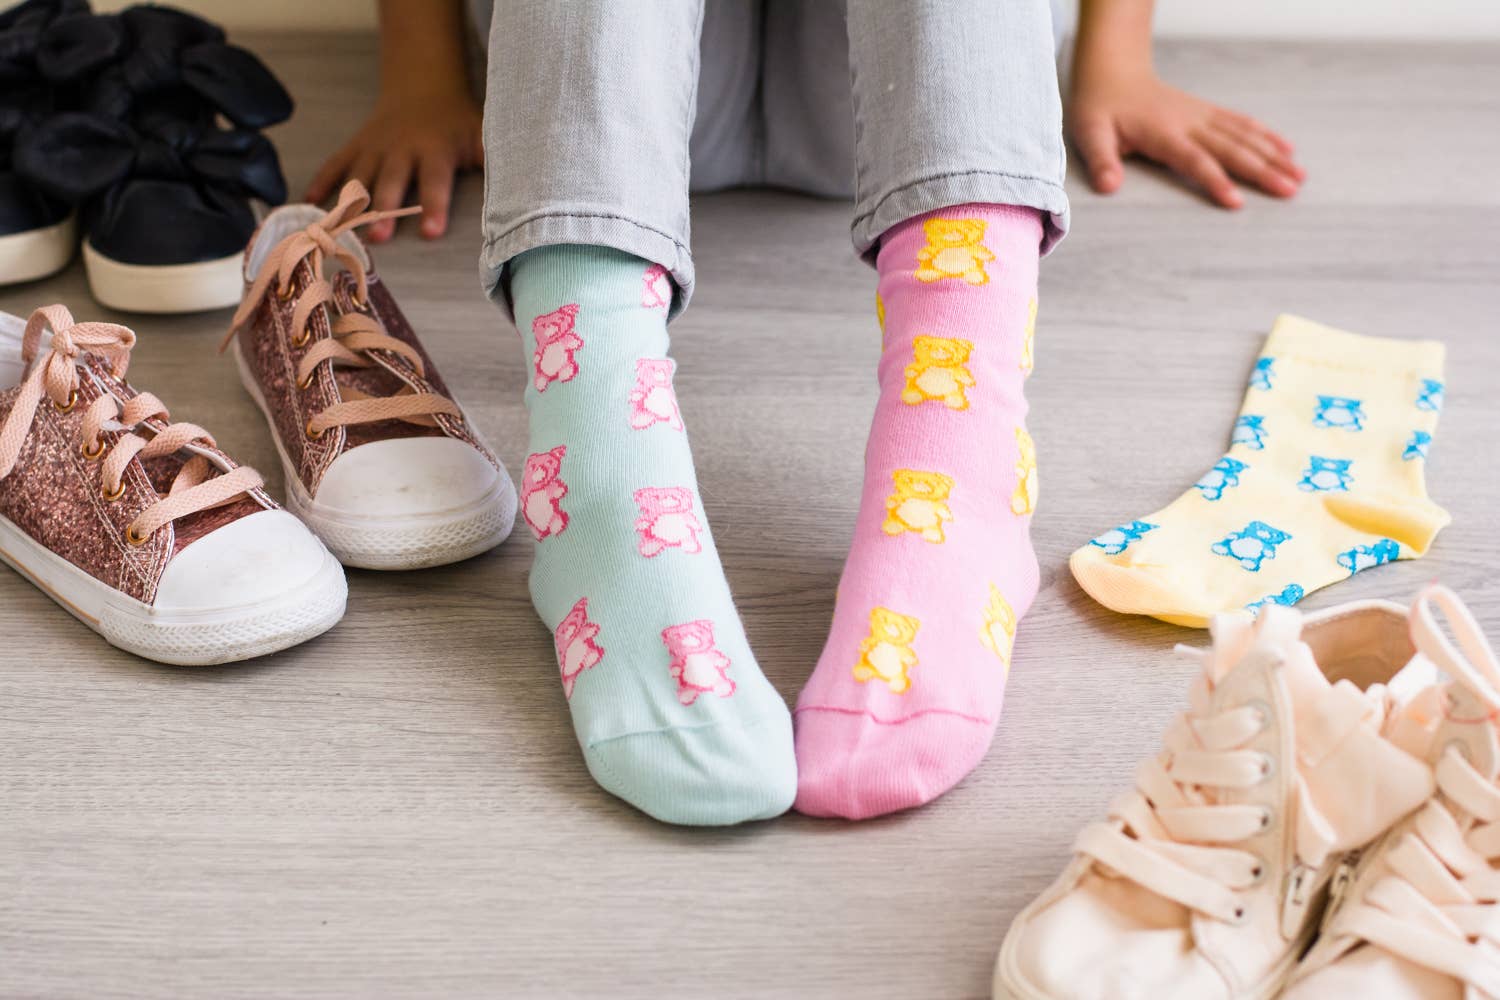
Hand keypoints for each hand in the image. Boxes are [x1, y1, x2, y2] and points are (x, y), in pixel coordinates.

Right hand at [305, 91, 482, 241]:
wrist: (424, 87)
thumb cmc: (459, 122)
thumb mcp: (483, 135)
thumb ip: (497, 160)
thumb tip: (528, 186)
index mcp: (435, 150)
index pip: (435, 182)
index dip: (433, 206)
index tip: (430, 232)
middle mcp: (402, 149)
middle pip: (392, 182)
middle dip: (386, 209)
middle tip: (380, 239)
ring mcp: (376, 147)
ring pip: (360, 176)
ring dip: (349, 202)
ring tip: (337, 228)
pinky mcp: (357, 147)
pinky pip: (336, 165)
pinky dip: (321, 183)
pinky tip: (308, 205)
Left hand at [1068, 69, 1303, 208]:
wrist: (1112, 73)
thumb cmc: (1099, 107)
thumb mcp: (1089, 134)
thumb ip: (1101, 160)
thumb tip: (1109, 187)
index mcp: (1163, 133)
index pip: (1195, 160)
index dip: (1216, 181)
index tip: (1237, 202)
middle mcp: (1189, 123)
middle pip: (1232, 149)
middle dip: (1262, 171)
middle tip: (1289, 192)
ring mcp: (1202, 116)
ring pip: (1244, 136)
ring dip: (1273, 156)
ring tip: (1299, 176)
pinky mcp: (1207, 112)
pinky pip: (1242, 123)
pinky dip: (1266, 136)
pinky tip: (1287, 150)